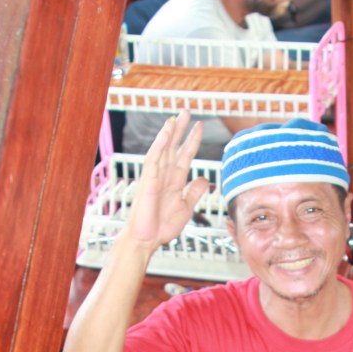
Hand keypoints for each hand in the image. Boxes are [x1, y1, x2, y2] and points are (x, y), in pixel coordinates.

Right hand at [127, 111, 209, 249]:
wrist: (148, 239)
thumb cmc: (162, 226)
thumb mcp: (186, 207)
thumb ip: (194, 192)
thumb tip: (205, 180)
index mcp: (174, 181)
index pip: (184, 155)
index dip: (192, 141)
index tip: (200, 126)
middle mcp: (164, 175)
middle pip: (173, 147)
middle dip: (181, 130)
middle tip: (187, 112)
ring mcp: (155, 176)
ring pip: (163, 148)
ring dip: (171, 132)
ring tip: (178, 116)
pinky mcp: (148, 180)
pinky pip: (154, 157)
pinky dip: (160, 143)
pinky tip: (167, 131)